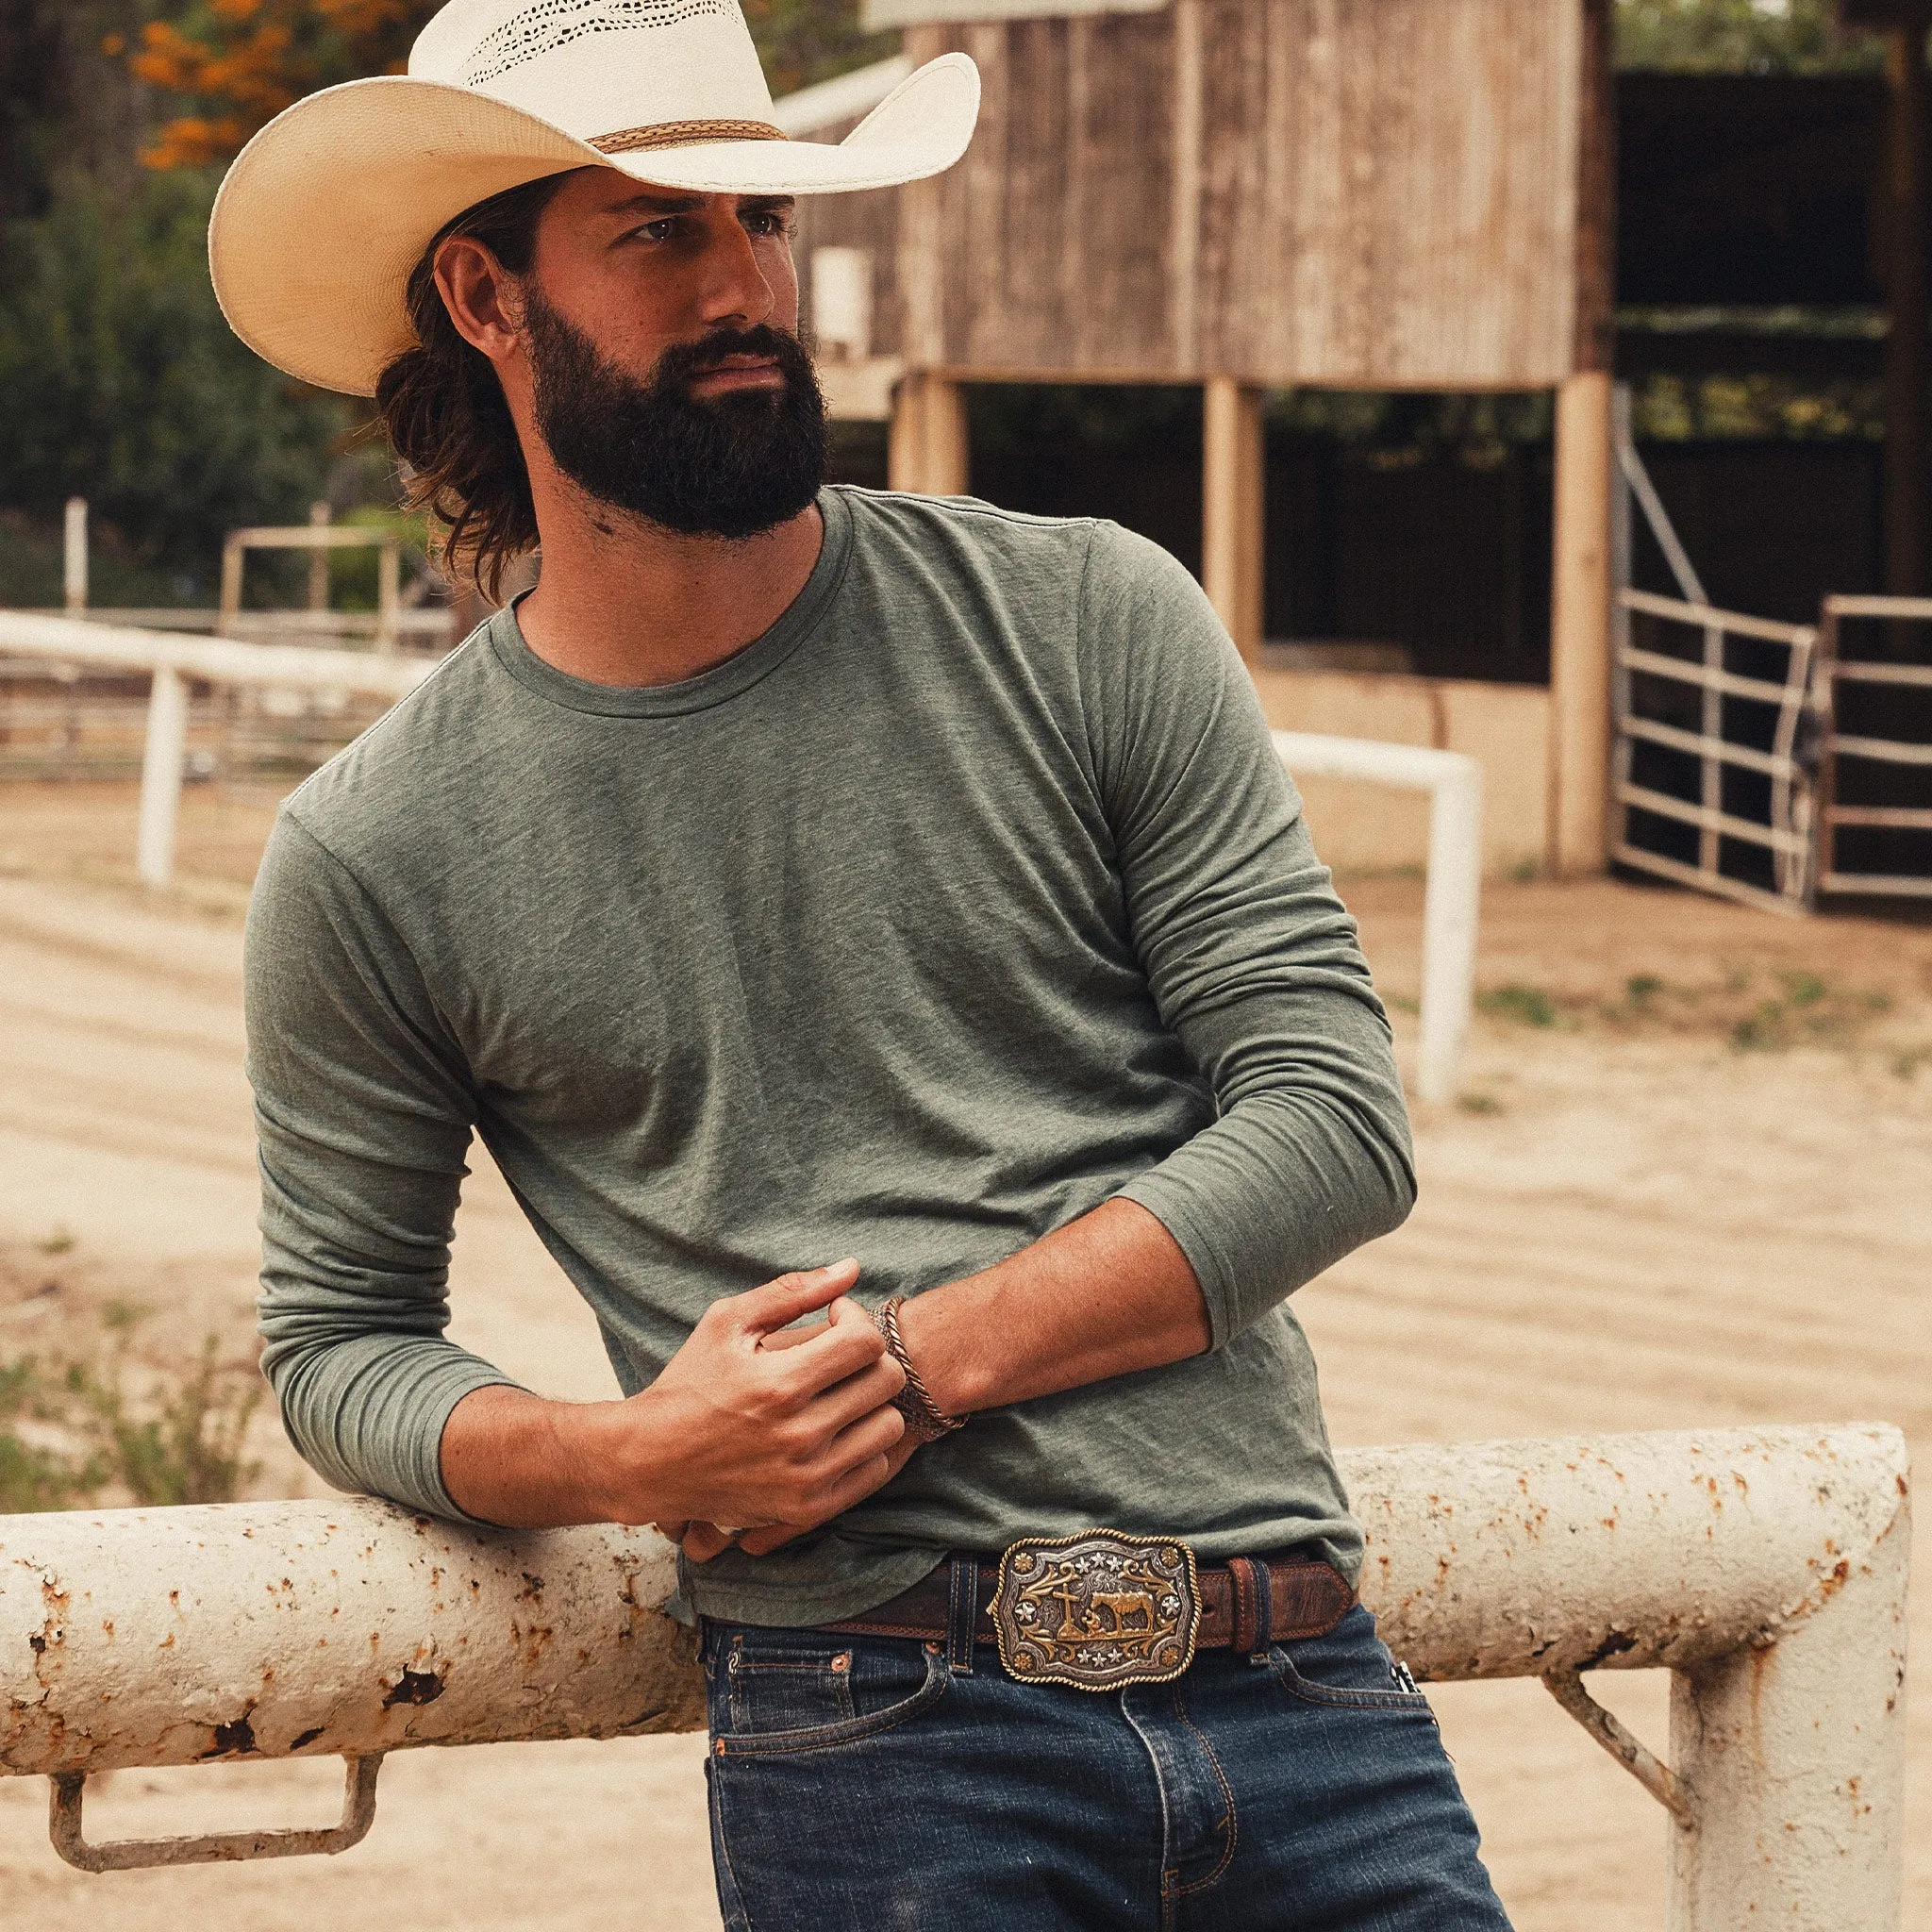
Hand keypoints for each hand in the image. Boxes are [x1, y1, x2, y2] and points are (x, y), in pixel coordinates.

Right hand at [598, 1259, 906, 1543]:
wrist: (648, 1462)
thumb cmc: (689, 1383)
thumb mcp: (728, 1323)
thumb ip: (792, 1291)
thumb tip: (852, 1267)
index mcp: (779, 1383)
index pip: (867, 1343)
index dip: (857, 1320)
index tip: (835, 1319)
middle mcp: (798, 1435)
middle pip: (886, 1381)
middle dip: (870, 1356)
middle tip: (840, 1354)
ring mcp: (806, 1477)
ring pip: (889, 1426)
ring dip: (871, 1402)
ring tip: (839, 1392)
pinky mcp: (807, 1508)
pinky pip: (876, 1468)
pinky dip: (865, 1444)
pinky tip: (836, 1428)